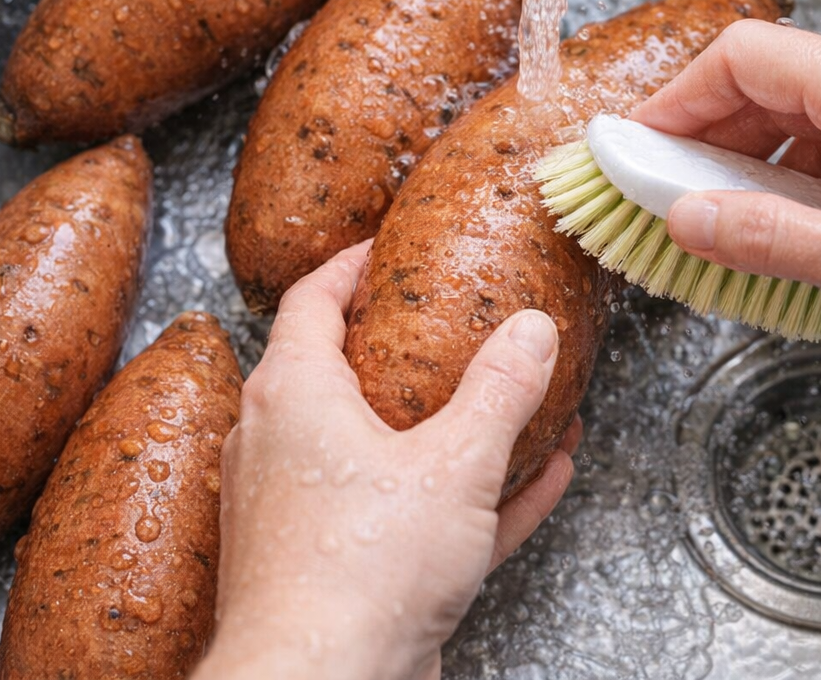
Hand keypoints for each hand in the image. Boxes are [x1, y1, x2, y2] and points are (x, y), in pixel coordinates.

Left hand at [192, 241, 578, 679]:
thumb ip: (498, 392)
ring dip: (449, 423)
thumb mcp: (451, 465)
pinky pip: (407, 507)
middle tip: (448, 319)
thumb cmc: (357, 574)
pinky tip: (536, 480)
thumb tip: (531, 331)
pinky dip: (463, 491)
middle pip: (341, 367)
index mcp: (294, 395)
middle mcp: (285, 443)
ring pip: (384, 443)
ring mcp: (307, 506)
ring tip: (511, 401)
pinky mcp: (338, 562)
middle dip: (402, 342)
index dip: (349, 265)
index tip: (384, 247)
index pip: (311, 299)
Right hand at [631, 19, 820, 352]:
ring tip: (737, 223)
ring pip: (809, 112)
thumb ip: (771, 241)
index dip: (677, 99)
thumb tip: (688, 221)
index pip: (742, 60)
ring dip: (758, 161)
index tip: (638, 144)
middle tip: (674, 195)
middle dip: (710, 138)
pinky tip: (806, 225)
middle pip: (770, 82)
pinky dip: (808, 175)